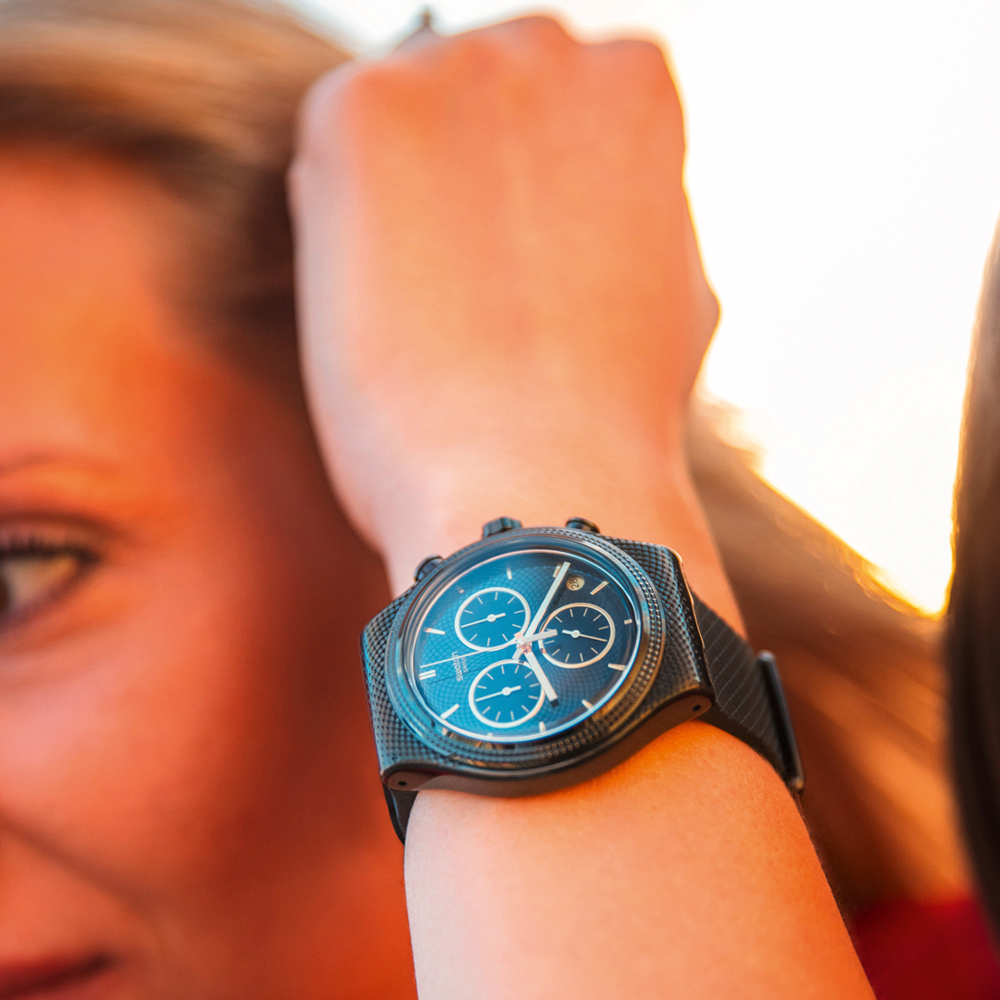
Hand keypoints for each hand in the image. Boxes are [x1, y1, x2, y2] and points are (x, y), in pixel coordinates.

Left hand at [292, 16, 721, 597]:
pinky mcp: (359, 112)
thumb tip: (600, 191)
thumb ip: (636, 209)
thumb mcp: (673, 288)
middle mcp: (548, 46)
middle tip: (472, 293)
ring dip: (403, 199)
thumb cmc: (608, 417)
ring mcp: (452, 67)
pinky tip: (385, 300)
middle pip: (475, 96)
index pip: (555, 106)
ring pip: (401, 122)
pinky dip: (341, 221)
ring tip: (432, 310)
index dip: (531, 199)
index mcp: (634, 85)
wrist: (535, 486)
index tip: (526, 275)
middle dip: (466, 176)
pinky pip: (330, 150)